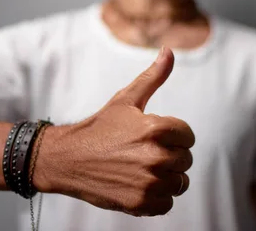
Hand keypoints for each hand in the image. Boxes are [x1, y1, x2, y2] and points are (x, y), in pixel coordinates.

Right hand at [34, 47, 194, 216]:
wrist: (67, 159)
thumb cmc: (99, 127)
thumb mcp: (126, 99)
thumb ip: (153, 77)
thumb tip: (169, 51)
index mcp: (156, 127)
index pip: (188, 136)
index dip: (173, 135)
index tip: (154, 136)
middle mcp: (155, 156)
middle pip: (185, 160)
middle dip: (169, 156)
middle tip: (143, 153)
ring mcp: (148, 182)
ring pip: (179, 183)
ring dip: (165, 178)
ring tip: (141, 169)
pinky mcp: (140, 203)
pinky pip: (167, 204)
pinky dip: (156, 198)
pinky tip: (138, 185)